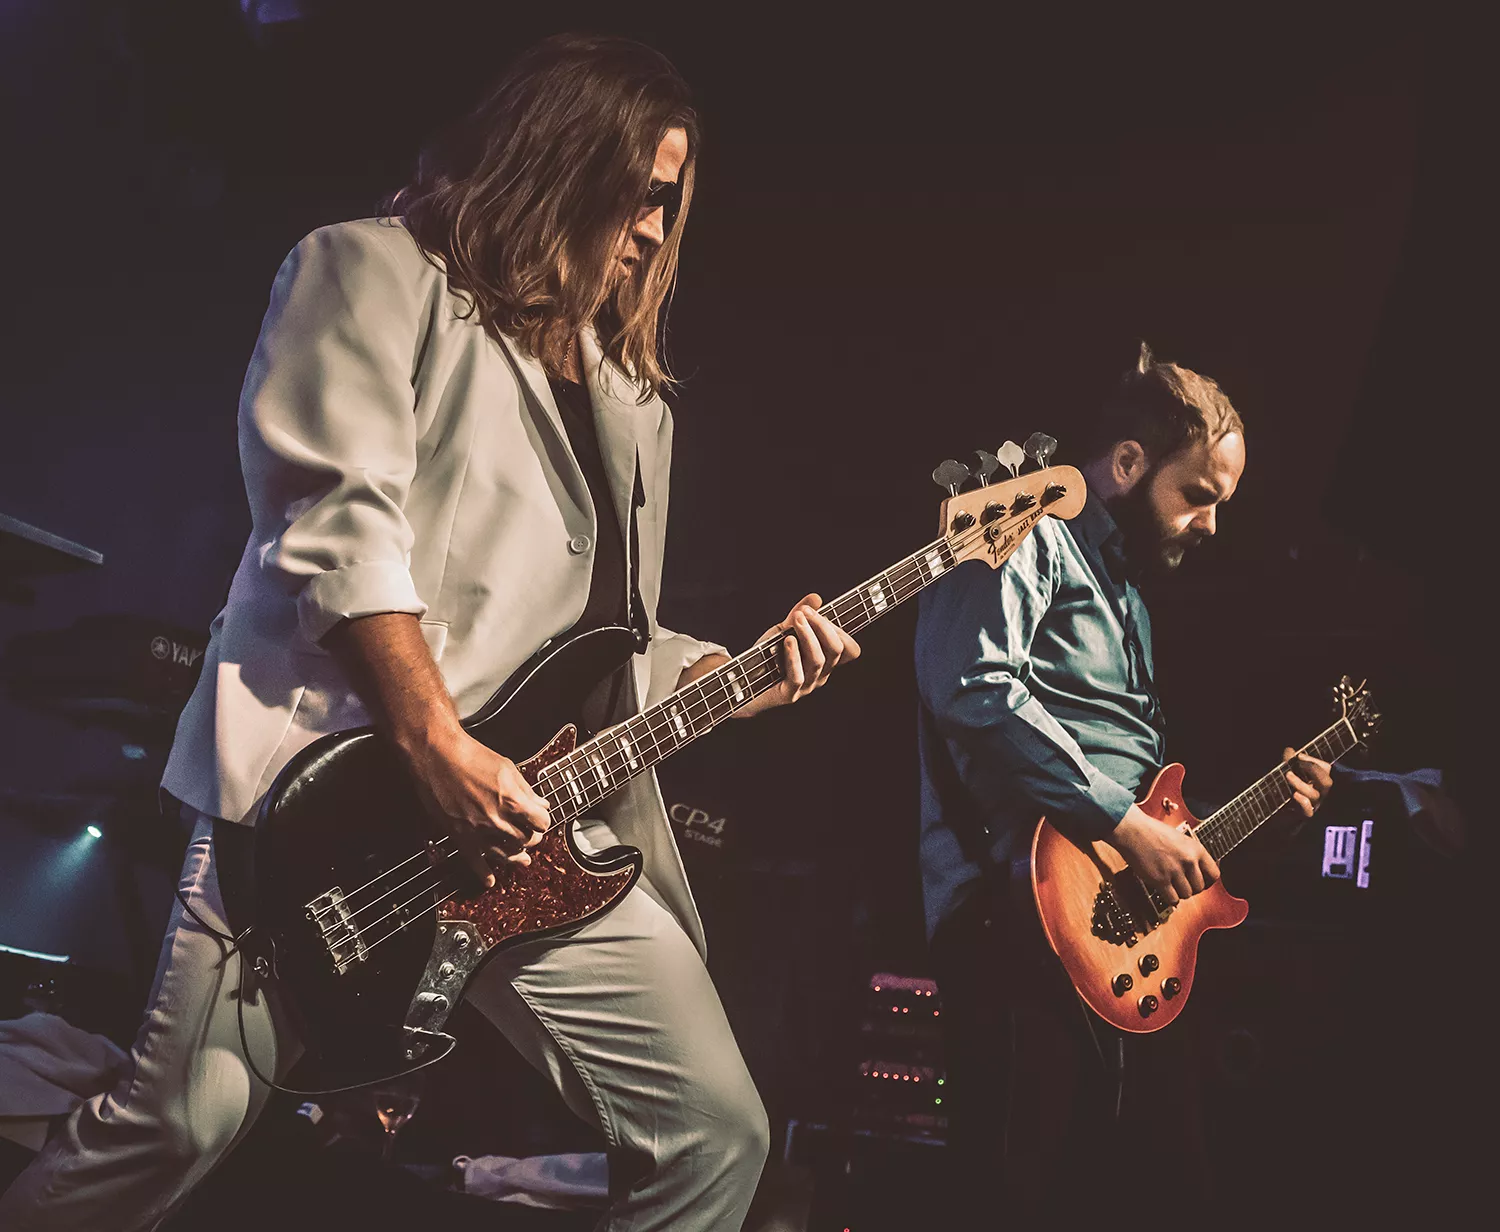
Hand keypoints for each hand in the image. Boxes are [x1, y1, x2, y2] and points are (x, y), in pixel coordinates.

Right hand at [403, 727, 548, 887]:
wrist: (437, 756)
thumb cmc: (471, 756)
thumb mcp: (508, 768)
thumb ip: (527, 790)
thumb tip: (541, 804)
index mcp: (512, 800)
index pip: (541, 823)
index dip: (543, 820)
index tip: (540, 819)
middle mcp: (496, 820)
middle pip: (526, 840)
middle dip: (532, 837)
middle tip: (531, 834)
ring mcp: (477, 831)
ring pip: (506, 855)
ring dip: (517, 857)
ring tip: (523, 859)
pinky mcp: (460, 836)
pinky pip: (475, 862)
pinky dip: (484, 874)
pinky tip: (490, 880)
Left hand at [734, 593, 860, 717]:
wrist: (744, 680)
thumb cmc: (767, 656)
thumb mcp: (783, 630)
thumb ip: (799, 615)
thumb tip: (816, 598)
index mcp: (825, 661)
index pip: (849, 649)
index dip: (840, 630)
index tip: (819, 611)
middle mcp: (821, 674)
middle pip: (836, 650)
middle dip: (823, 626)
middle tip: (805, 612)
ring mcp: (807, 686)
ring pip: (818, 660)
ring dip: (808, 635)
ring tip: (796, 620)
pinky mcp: (789, 694)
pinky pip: (798, 676)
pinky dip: (794, 656)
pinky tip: (788, 641)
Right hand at [1110, 806, 1219, 906]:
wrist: (1132, 830)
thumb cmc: (1152, 832)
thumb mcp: (1180, 839)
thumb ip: (1190, 854)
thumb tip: (1197, 873)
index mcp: (1196, 849)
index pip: (1214, 874)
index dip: (1207, 881)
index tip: (1200, 882)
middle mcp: (1188, 860)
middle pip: (1199, 887)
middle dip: (1191, 888)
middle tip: (1181, 884)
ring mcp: (1174, 871)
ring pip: (1187, 895)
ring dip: (1179, 893)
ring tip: (1171, 885)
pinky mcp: (1160, 880)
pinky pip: (1173, 899)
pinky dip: (1169, 898)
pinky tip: (1164, 890)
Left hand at [1282, 747, 1332, 818]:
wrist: (1274, 813)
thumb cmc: (1285, 789)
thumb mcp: (1286, 772)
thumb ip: (1289, 762)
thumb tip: (1289, 750)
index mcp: (1319, 781)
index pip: (1326, 769)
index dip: (1314, 761)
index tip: (1299, 756)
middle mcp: (1320, 793)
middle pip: (1326, 782)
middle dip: (1313, 770)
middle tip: (1298, 763)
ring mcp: (1314, 805)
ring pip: (1314, 795)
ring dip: (1300, 783)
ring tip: (1287, 775)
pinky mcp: (1304, 816)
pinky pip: (1308, 812)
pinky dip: (1303, 803)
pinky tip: (1295, 795)